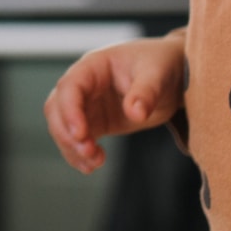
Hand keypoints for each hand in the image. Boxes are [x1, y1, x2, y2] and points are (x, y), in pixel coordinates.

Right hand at [43, 35, 186, 173]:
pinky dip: (80, 154)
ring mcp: (88, 104)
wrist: (173, 75)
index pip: (70, 87)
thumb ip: (146, 92)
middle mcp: (84, 85)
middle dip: (66, 133)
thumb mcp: (158, 74)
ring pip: (62, 127)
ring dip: (72, 147)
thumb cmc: (161, 65)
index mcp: (94, 66)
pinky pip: (78, 139)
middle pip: (57, 108)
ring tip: (96, 162)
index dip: (70, 110)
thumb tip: (135, 113)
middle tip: (88, 151)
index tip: (81, 134)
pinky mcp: (96, 122)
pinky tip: (93, 165)